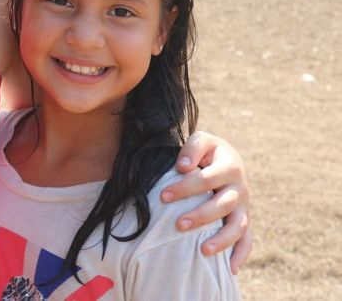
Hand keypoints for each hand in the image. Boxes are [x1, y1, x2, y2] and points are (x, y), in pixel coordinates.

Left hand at [160, 130, 251, 272]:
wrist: (225, 157)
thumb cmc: (206, 151)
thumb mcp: (201, 140)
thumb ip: (192, 149)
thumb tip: (183, 167)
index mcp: (230, 166)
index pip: (207, 179)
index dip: (185, 187)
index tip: (163, 196)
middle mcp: (240, 188)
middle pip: (223, 204)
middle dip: (201, 215)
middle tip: (178, 224)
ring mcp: (244, 206)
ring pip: (238, 226)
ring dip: (222, 239)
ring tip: (203, 250)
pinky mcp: (244, 219)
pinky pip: (247, 240)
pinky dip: (240, 254)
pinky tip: (230, 270)